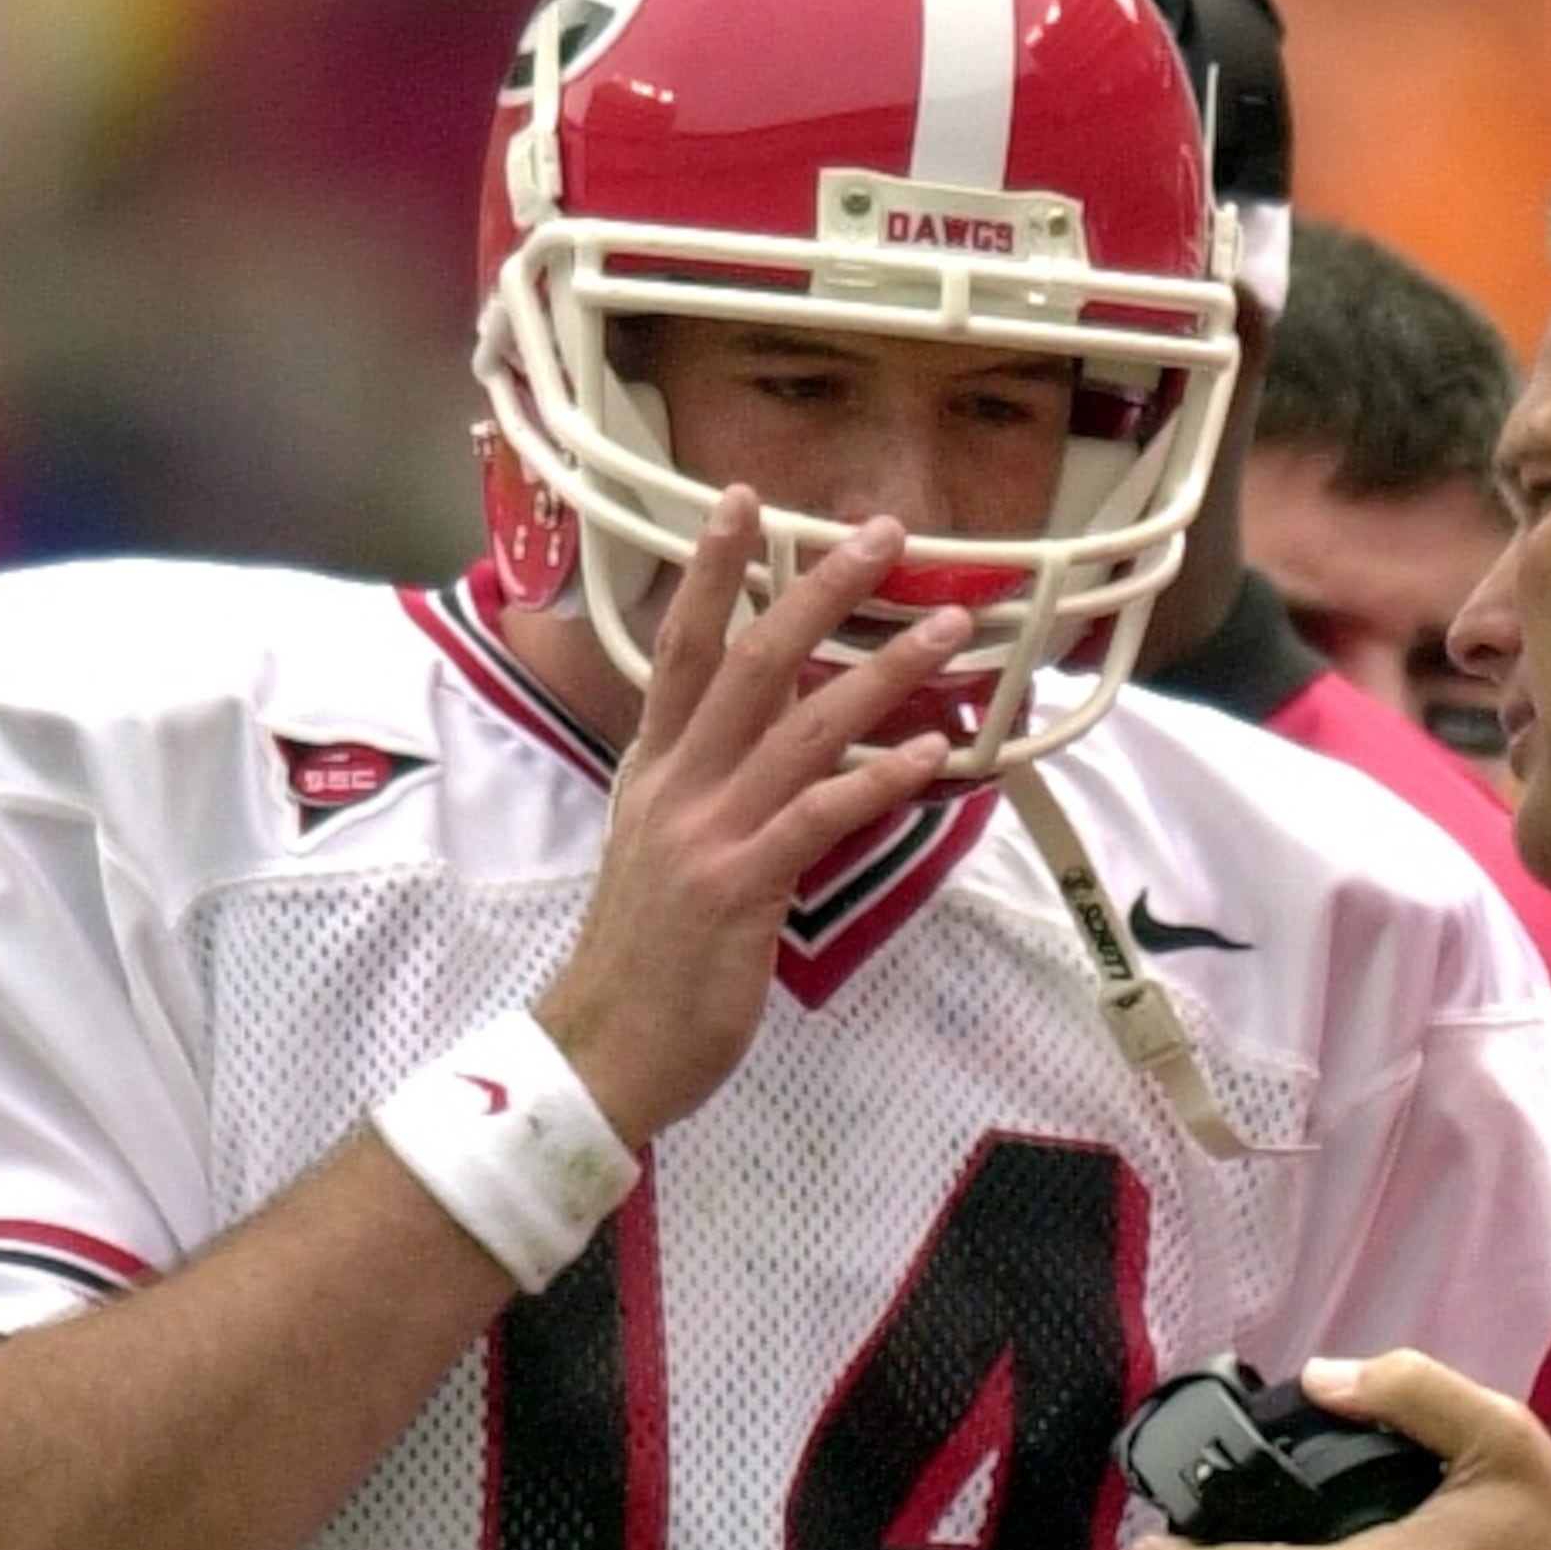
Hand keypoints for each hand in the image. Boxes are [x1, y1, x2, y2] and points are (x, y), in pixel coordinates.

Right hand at [536, 498, 968, 1147]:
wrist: (605, 1051)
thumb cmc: (646, 964)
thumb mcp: (662, 855)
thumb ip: (705, 794)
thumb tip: (765, 751)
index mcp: (652, 770)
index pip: (681, 646)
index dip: (710, 568)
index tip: (743, 498)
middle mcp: (675, 785)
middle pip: (749, 658)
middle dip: (818, 588)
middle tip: (883, 533)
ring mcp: (705, 833)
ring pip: (799, 725)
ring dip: (880, 671)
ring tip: (945, 631)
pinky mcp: (738, 888)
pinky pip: (819, 816)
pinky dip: (878, 778)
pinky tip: (930, 755)